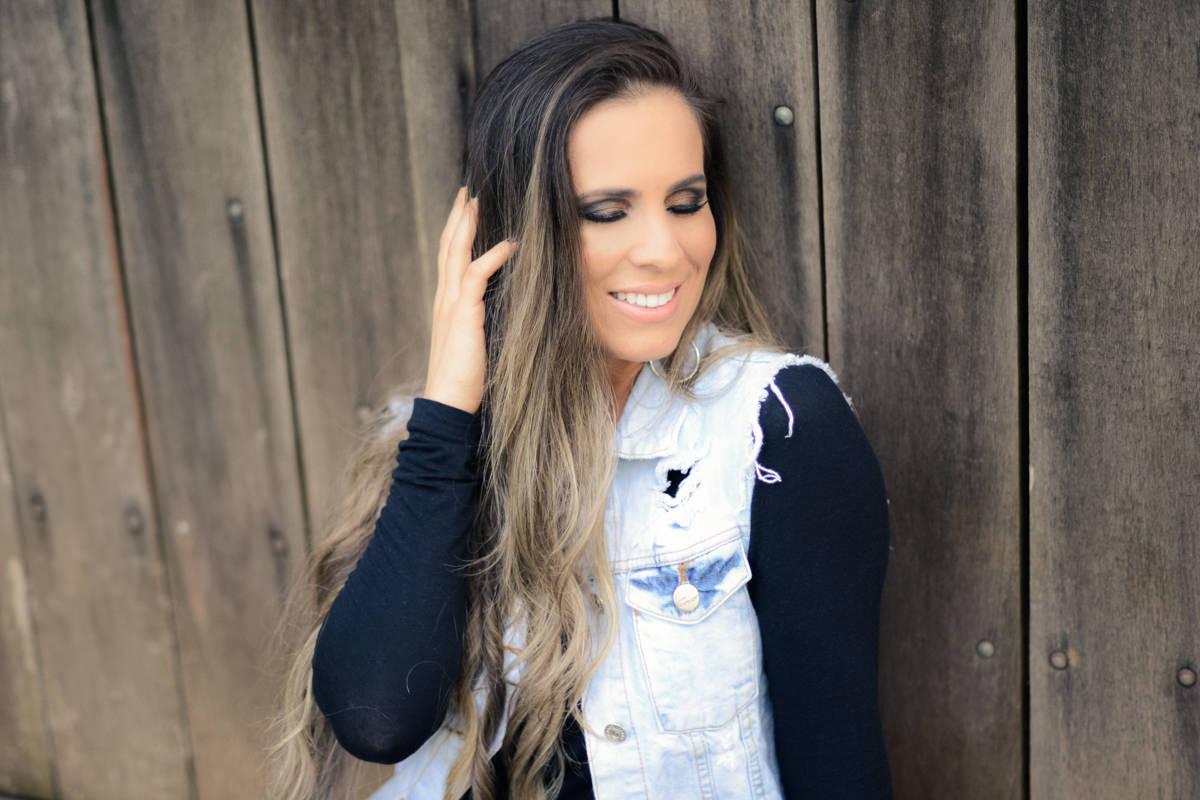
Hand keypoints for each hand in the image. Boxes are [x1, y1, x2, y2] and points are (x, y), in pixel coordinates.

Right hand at [423, 187, 516, 414]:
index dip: (458, 232)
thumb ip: (486, 321)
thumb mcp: (479, 342)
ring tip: (476, 201)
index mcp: (447, 304)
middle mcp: (444, 299)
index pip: (450, 259)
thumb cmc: (467, 381)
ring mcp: (450, 305)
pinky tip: (509, 243)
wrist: (450, 405)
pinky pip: (475, 274)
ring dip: (467, 224)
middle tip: (466, 191)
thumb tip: (509, 309)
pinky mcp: (463, 314)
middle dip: (458, 217)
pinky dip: (492, 255)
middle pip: (448, 246)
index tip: (467, 210)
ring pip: (456, 252)